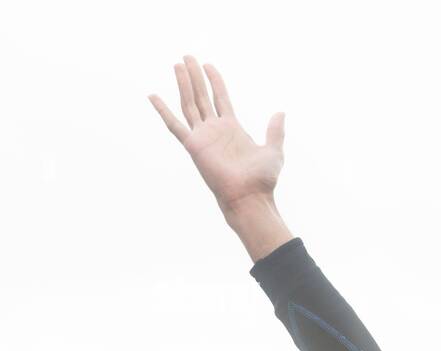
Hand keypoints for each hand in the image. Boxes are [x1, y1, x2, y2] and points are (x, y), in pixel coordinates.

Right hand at [148, 55, 284, 218]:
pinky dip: (163, 111)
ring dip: (183, 84)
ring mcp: (203, 137)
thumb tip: (280, 113)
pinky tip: (153, 96)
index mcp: (233, 129)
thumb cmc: (262, 180)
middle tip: (187, 57)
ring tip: (178, 65)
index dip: (214, 81)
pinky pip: (174, 125)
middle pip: (202, 96)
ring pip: (189, 104)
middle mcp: (215, 130)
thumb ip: (275, 131)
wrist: (250, 197)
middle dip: (195, 77)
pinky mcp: (193, 146)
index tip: (208, 65)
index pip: (220, 98)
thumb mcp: (274, 150)